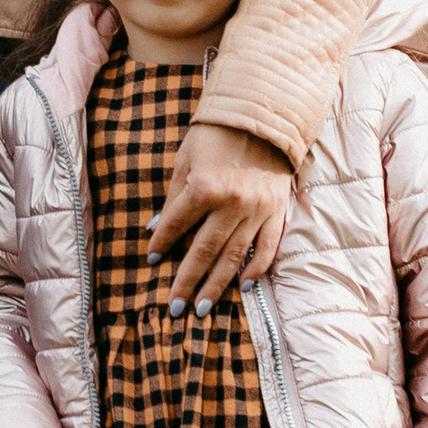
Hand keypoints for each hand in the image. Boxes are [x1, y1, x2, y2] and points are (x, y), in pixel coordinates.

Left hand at [148, 122, 293, 315]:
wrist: (260, 120)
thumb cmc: (214, 137)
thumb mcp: (185, 161)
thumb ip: (173, 198)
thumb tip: (156, 230)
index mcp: (204, 189)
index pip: (176, 225)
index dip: (162, 243)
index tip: (151, 259)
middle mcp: (231, 205)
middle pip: (204, 252)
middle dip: (187, 281)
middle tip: (175, 307)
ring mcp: (257, 212)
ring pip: (234, 258)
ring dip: (217, 285)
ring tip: (201, 307)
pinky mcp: (276, 214)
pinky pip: (267, 249)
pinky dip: (254, 269)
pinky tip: (242, 287)